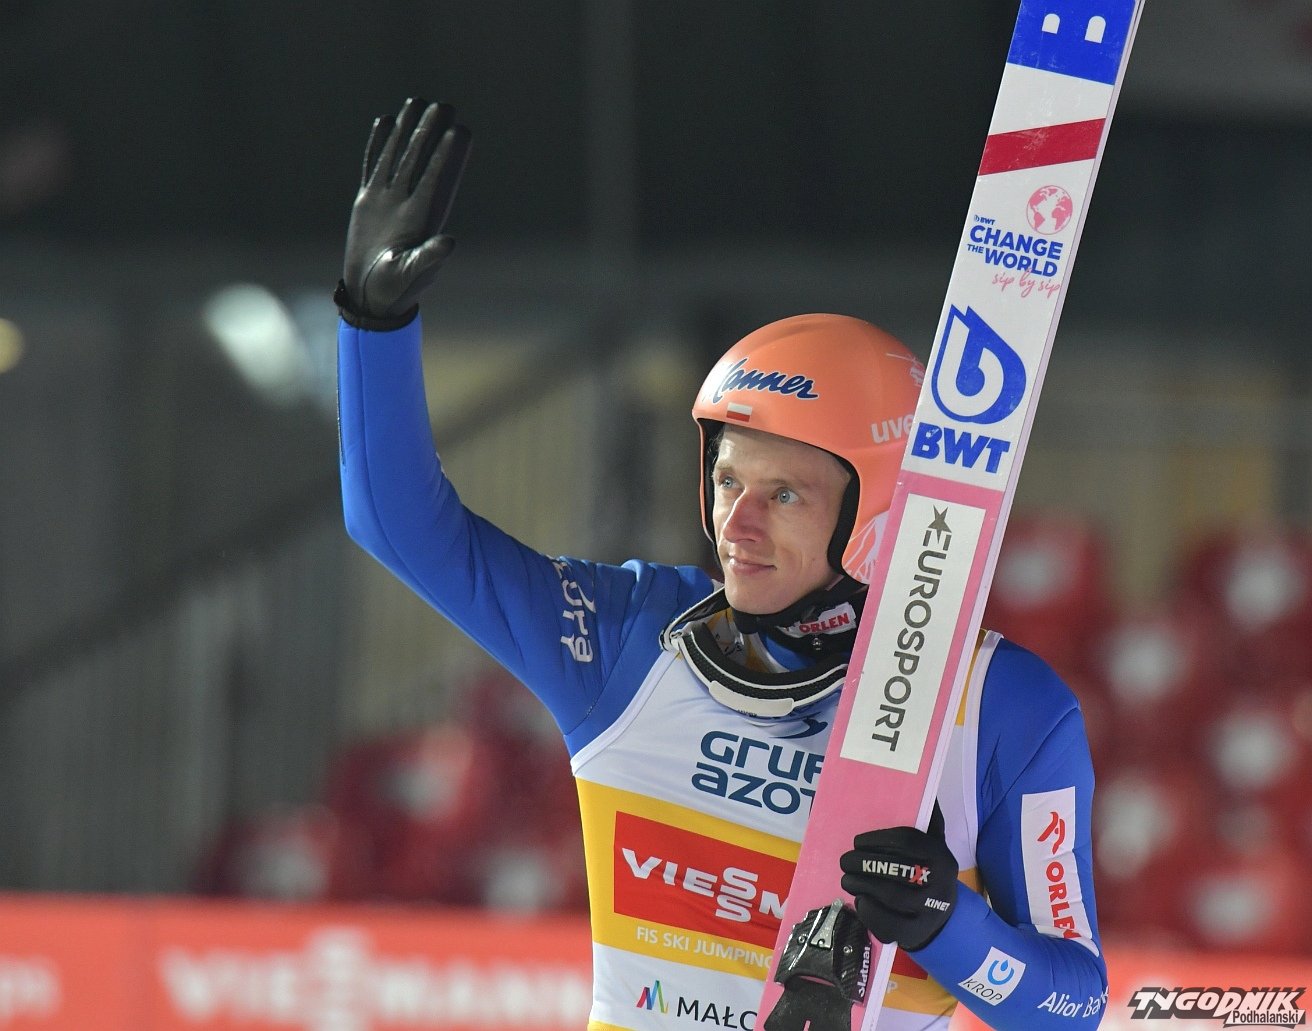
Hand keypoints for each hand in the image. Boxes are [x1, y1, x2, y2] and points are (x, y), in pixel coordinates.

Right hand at [336, 97, 471, 327]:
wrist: (370, 296)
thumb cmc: (395, 290)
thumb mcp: (413, 274)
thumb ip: (430, 257)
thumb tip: (450, 242)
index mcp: (422, 218)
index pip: (437, 178)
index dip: (448, 155)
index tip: (460, 130)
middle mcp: (408, 203)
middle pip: (421, 159)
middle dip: (432, 133)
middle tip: (445, 105)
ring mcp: (387, 199)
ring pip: (398, 156)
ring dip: (408, 130)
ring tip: (417, 101)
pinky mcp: (368, 202)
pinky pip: (374, 166)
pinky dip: (377, 145)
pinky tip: (384, 121)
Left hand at [838, 805, 957, 951]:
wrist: (942, 917)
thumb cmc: (928, 870)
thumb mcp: (932, 843)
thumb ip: (924, 818)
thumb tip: (919, 784)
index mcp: (941, 856)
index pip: (908, 841)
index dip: (878, 839)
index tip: (858, 840)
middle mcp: (939, 883)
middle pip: (894, 869)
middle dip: (862, 863)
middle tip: (844, 860)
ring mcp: (928, 911)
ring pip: (888, 896)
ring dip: (860, 885)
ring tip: (847, 878)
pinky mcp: (915, 933)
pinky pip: (887, 923)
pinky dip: (868, 910)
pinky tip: (860, 900)